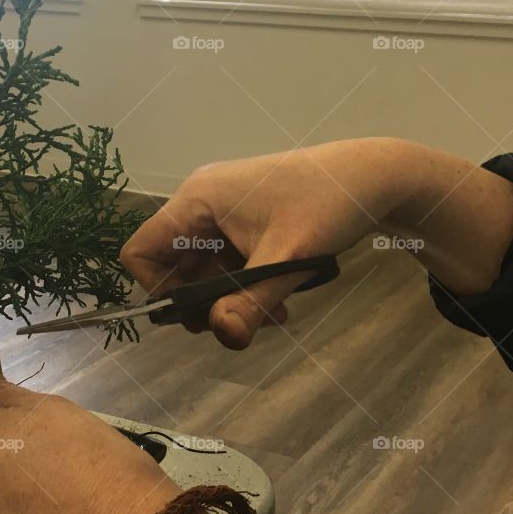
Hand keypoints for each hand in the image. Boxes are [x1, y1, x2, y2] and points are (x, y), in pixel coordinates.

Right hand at [121, 139, 412, 348]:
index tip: (200, 311)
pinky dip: (246, 285)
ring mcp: (223, 210)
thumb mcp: (288, 258)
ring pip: (204, 270)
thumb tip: (223, 337)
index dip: (158, 290)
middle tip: (245, 321)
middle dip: (206, 302)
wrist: (372, 177)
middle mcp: (201, 201)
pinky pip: (227, 261)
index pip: (140, 250)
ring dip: (230, 299)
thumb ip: (251, 300)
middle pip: (173, 267)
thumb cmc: (327, 205)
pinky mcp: (244, 219)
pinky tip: (279, 300)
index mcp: (197, 200)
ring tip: (272, 313)